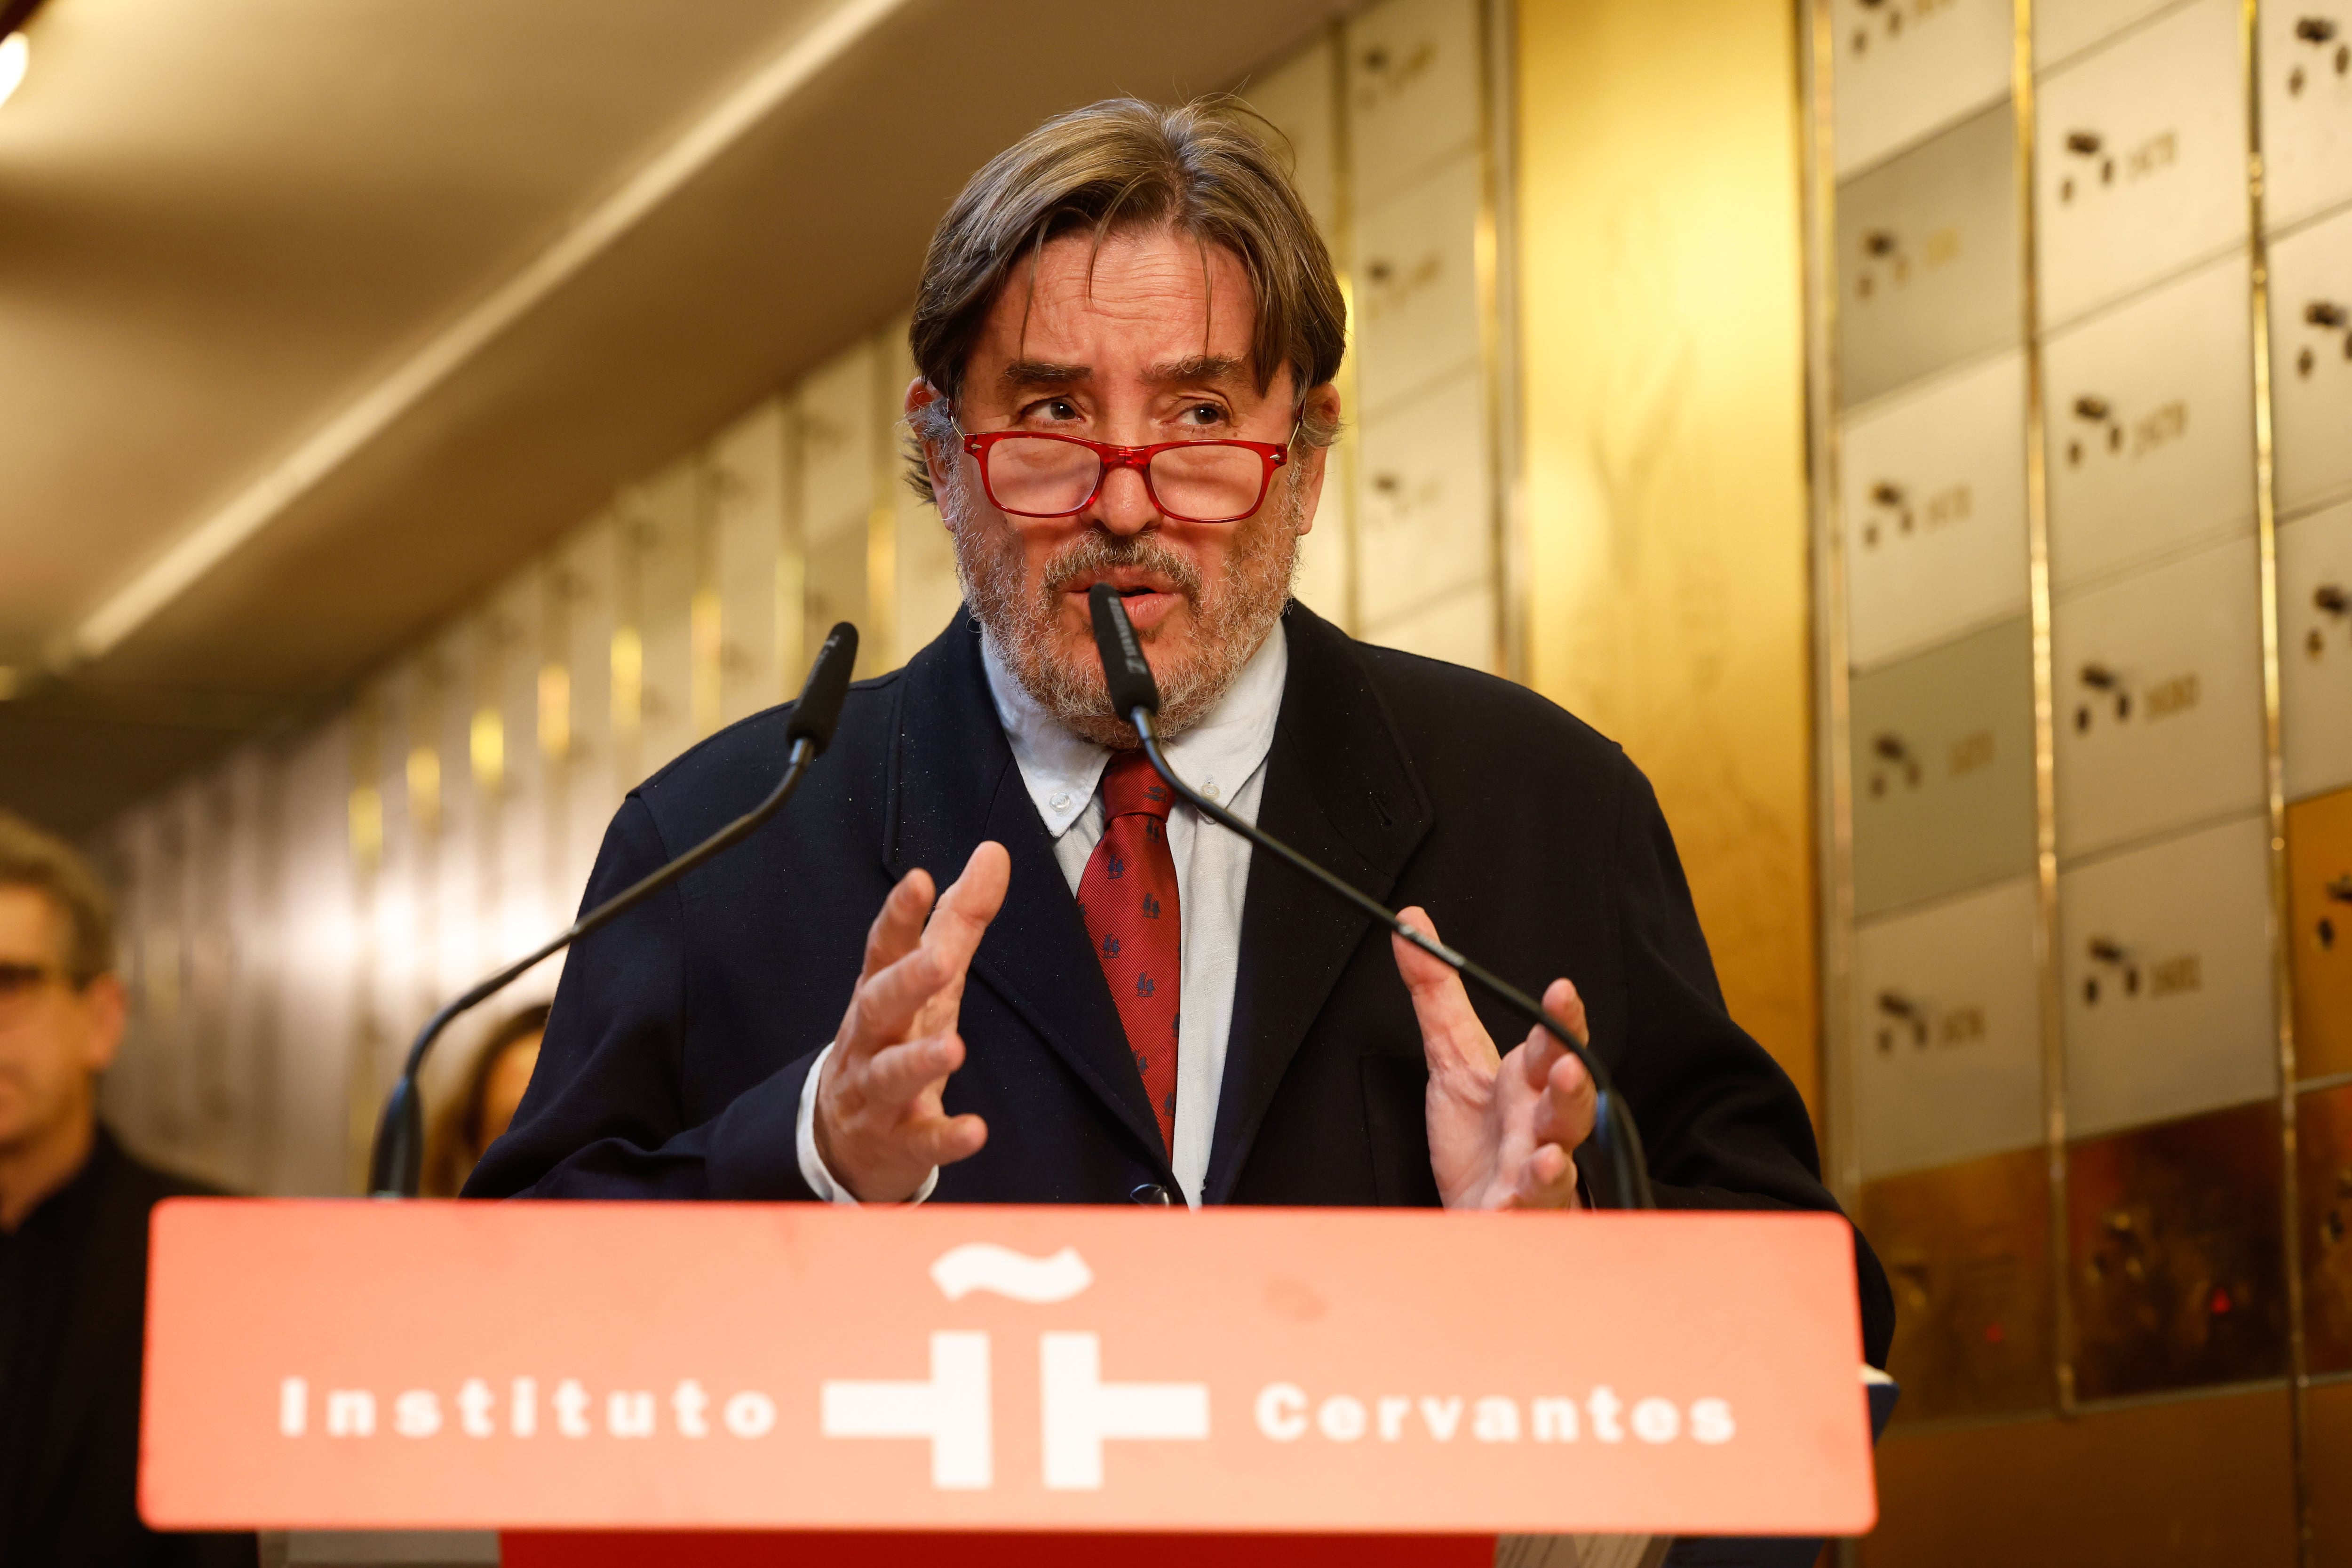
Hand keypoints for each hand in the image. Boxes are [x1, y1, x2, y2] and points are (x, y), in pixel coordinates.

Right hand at [814, 842, 1010, 1201]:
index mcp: (879, 991)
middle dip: (906, 981)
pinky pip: (919, 1139)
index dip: (900, 915)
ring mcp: (877, 1092)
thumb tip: (993, 853)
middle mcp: (871, 1037)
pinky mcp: (897, 1140)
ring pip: (889, 1074)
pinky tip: (974, 1131)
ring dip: (919, 1061)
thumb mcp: (929, 978)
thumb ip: (959, 918)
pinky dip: (944, 1137)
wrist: (845, 1137)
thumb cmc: (892, 1039)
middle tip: (938, 961)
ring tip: (953, 1048)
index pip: (885, 947)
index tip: (918, 879)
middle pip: (880, 1004)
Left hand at [1391, 907, 1596, 1209]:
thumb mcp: (1450, 1055)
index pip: (1553, 1044)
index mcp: (1528, 1082)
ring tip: (1548, 1153)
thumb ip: (1437, 992)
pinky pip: (1527, 1214)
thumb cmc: (1478, 1136)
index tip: (1561, 991)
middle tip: (1564, 1065)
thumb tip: (1411, 923)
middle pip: (1569, 1103)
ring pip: (1558, 1165)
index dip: (1562, 1019)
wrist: (1479, 1209)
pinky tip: (1517, 1205)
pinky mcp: (1519, 1216)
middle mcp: (1542, 1126)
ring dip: (1555, 1159)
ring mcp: (1536, 1174)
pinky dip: (1525, 1210)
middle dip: (1571, 1084)